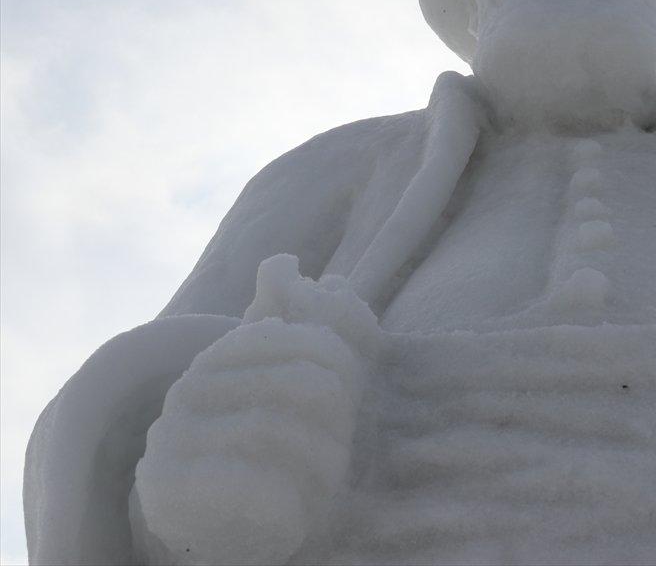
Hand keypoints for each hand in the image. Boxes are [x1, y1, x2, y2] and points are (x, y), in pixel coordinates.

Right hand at [133, 255, 379, 564]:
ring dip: (318, 459)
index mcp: (222, 356)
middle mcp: (189, 389)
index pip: (292, 337)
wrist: (215, 531)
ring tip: (329, 480)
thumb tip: (286, 261)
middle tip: (344, 445)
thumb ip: (297, 334)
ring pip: (272, 429)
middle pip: (293, 383)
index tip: (352, 394)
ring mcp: (171, 436)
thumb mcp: (289, 394)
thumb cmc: (266, 456)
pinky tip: (295, 508)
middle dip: (335, 418)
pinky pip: (247, 480)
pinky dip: (286, 497)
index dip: (338, 363)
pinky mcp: (166, 486)